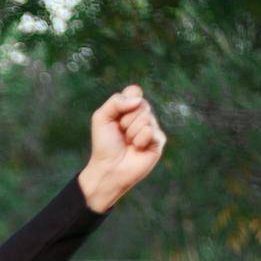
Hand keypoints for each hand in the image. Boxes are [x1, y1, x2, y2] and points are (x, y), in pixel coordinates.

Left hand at [78, 83, 166, 211]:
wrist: (108, 168)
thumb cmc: (104, 145)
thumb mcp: (101, 117)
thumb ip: (116, 101)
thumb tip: (138, 100)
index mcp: (130, 108)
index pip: (134, 91)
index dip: (124, 102)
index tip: (116, 116)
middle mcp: (143, 116)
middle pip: (141, 104)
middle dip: (126, 120)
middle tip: (121, 133)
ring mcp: (153, 128)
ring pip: (146, 117)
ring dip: (131, 132)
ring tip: (128, 143)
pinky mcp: (159, 141)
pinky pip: (151, 131)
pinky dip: (139, 140)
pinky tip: (137, 149)